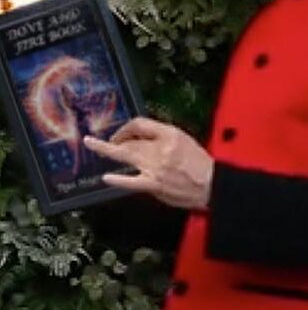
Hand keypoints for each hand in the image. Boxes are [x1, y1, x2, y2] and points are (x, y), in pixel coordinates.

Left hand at [83, 117, 213, 209]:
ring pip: (128, 155)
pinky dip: (118, 180)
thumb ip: (162, 136)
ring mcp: (156, 168)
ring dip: (107, 150)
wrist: (212, 183)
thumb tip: (139, 137)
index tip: (120, 134)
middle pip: (131, 140)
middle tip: (94, 139)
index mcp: (169, 134)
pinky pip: (133, 181)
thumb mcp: (183, 139)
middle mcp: (161, 148)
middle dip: (114, 138)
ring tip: (93, 145)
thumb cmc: (199, 163)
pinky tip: (107, 177)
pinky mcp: (155, 185)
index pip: (140, 124)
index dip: (126, 128)